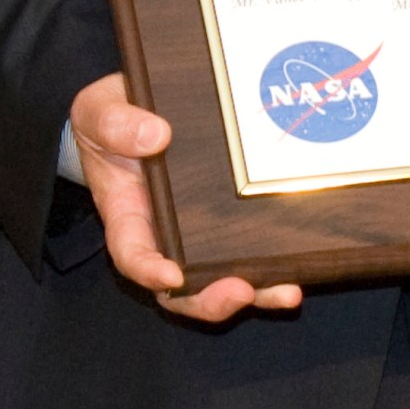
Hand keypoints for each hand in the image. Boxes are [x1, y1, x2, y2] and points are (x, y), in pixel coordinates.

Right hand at [72, 73, 301, 321]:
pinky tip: (309, 260)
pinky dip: (279, 260)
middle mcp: (167, 232)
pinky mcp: (234, 215)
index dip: (149, 270)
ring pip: (226, 275)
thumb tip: (156, 135)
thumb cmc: (114, 116)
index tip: (170, 275)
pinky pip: (255, 246)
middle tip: (239, 292)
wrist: (140, 109)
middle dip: (209, 299)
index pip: (132, 253)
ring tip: (286, 293)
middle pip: (183, 288)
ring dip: (257, 289)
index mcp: (127, 213)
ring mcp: (202, 229)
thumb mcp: (100, 111)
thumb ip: (115, 123)